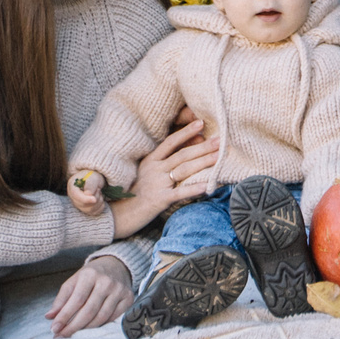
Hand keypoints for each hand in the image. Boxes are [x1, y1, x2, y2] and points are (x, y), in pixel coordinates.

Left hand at [49, 254, 134, 335]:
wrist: (117, 265)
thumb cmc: (91, 276)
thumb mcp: (74, 281)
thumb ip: (61, 299)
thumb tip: (49, 317)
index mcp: (90, 274)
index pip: (76, 300)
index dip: (64, 316)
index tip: (54, 329)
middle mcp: (106, 281)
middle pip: (89, 311)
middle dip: (73, 327)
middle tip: (61, 336)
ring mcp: (119, 290)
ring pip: (101, 317)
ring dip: (85, 329)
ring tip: (73, 334)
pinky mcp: (128, 299)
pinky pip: (113, 318)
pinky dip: (100, 326)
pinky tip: (91, 328)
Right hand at [66, 169, 106, 214]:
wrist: (94, 180)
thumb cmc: (92, 176)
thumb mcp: (93, 176)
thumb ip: (90, 184)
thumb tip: (88, 194)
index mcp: (72, 187)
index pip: (76, 196)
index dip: (85, 199)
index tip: (94, 199)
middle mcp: (73, 198)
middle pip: (83, 204)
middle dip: (95, 197)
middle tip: (98, 189)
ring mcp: (79, 205)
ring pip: (90, 210)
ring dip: (98, 201)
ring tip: (99, 193)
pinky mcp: (86, 209)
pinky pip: (95, 212)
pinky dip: (100, 206)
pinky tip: (100, 199)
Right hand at [107, 118, 221, 236]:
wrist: (119, 215)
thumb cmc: (135, 193)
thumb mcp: (147, 173)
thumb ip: (164, 161)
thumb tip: (188, 148)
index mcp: (150, 161)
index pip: (170, 142)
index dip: (186, 132)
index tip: (201, 123)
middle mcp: (154, 169)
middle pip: (182, 155)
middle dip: (202, 147)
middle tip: (220, 140)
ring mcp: (157, 184)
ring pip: (183, 170)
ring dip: (203, 162)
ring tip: (219, 157)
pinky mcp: (160, 200)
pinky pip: (180, 193)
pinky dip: (194, 188)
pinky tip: (207, 185)